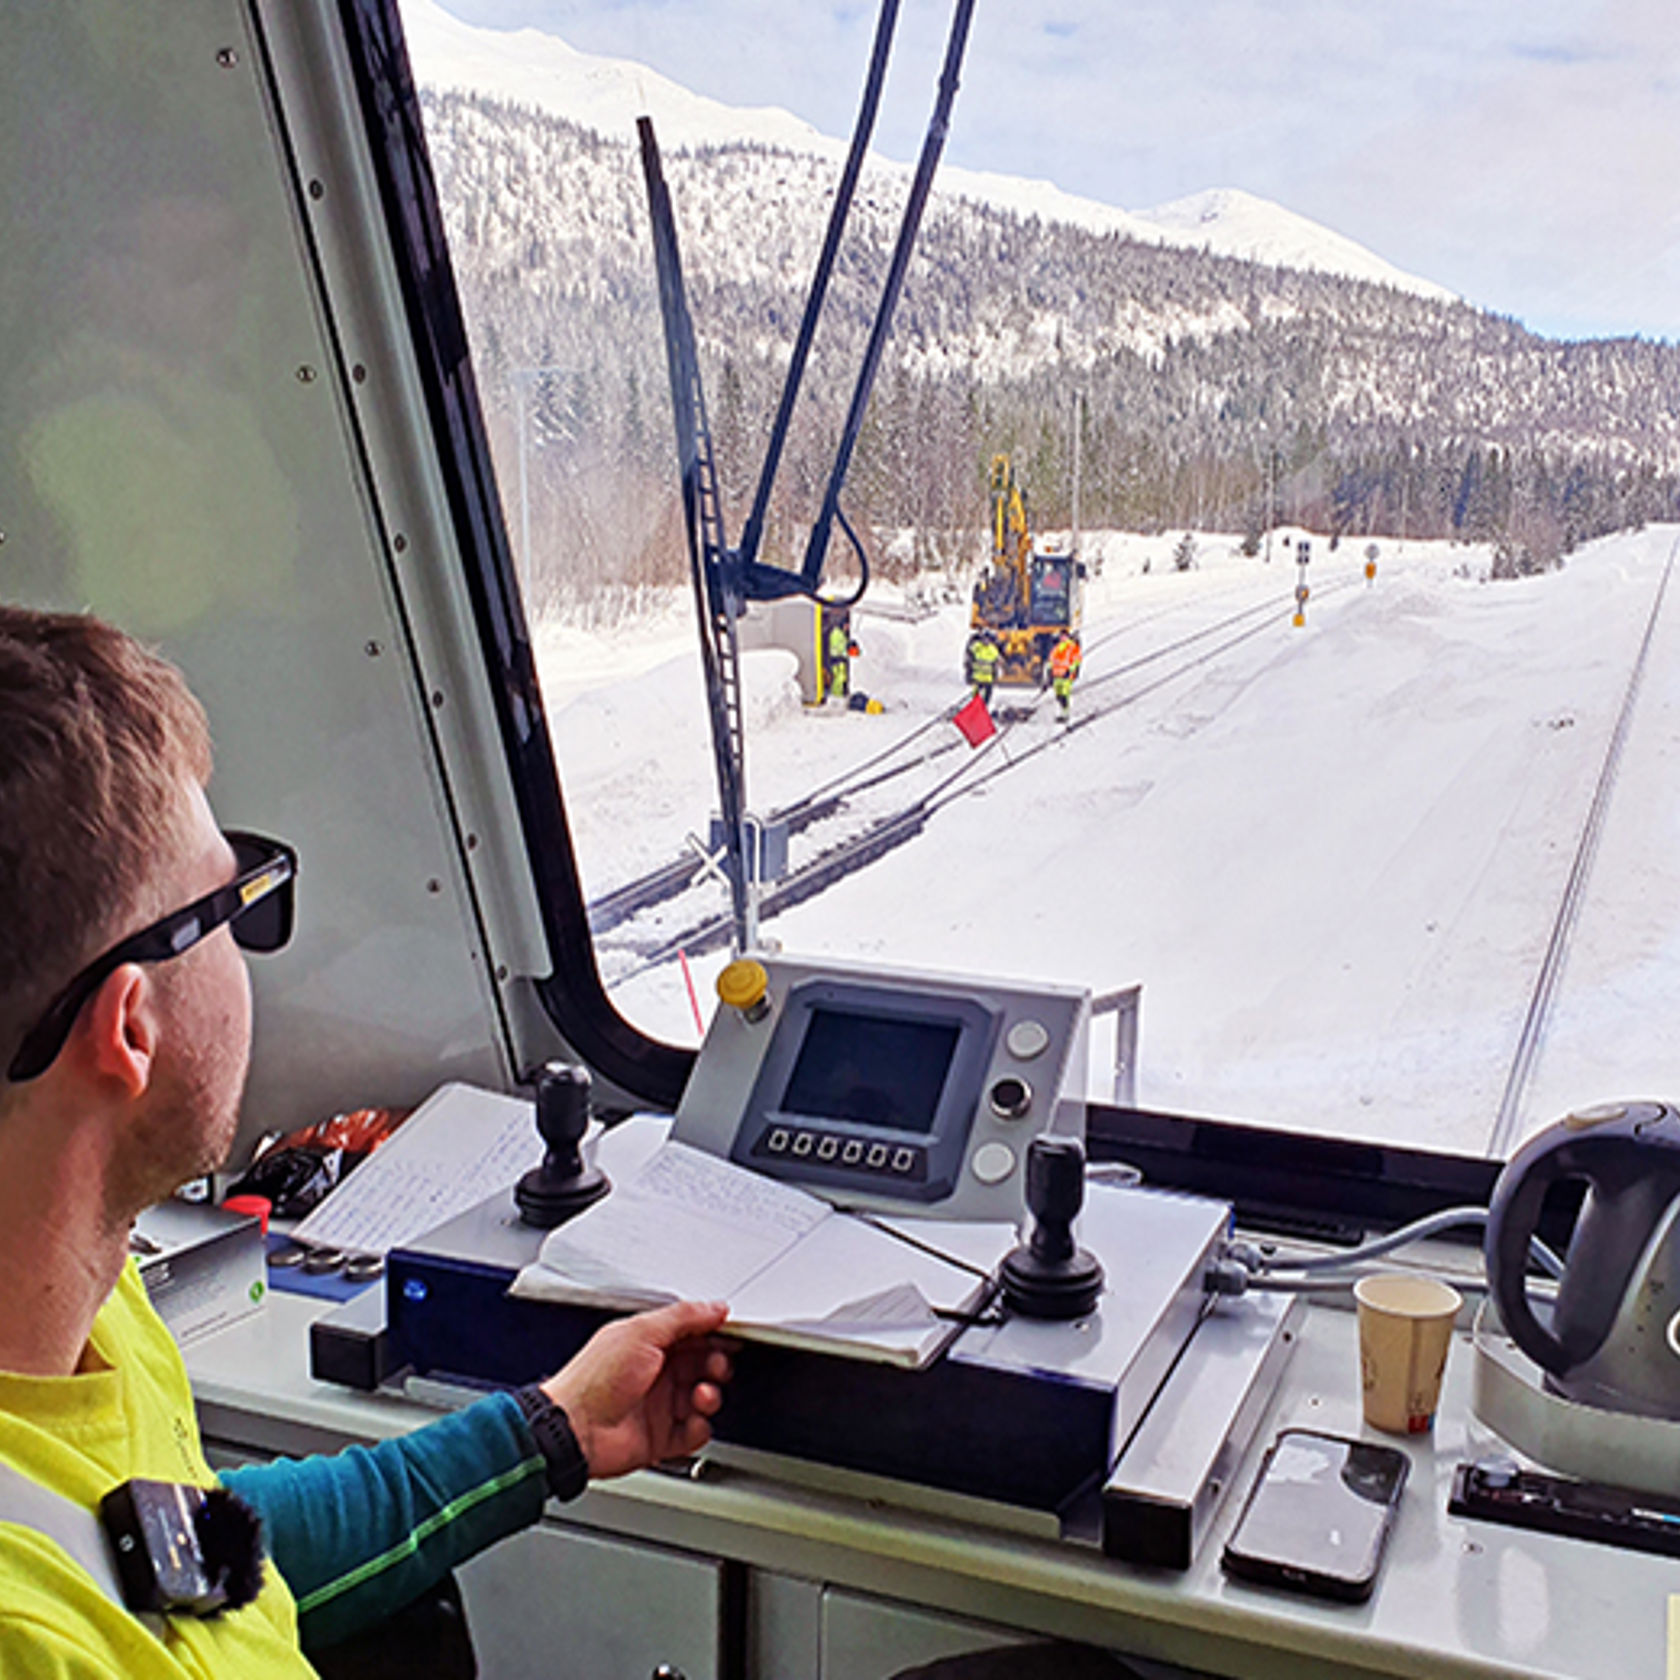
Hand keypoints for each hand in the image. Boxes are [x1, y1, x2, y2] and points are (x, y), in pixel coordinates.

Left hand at [540, 1300, 732, 1479]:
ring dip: (710, 1395)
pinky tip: (692, 1421)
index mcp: (649, 1343)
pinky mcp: (661, 1437)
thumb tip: (714, 1308)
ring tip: (701, 1395)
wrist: (574, 1429)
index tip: (730, 1334)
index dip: (713, 1333)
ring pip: (703, 1397)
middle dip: (716, 1364)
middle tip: (716, 1366)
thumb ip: (682, 1317)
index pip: (692, 1333)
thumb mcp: (640, 1333)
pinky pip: (694, 1432)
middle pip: (702, 1365)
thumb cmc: (595, 1379)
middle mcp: (656, 1373)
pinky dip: (700, 1427)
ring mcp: (659, 1406)